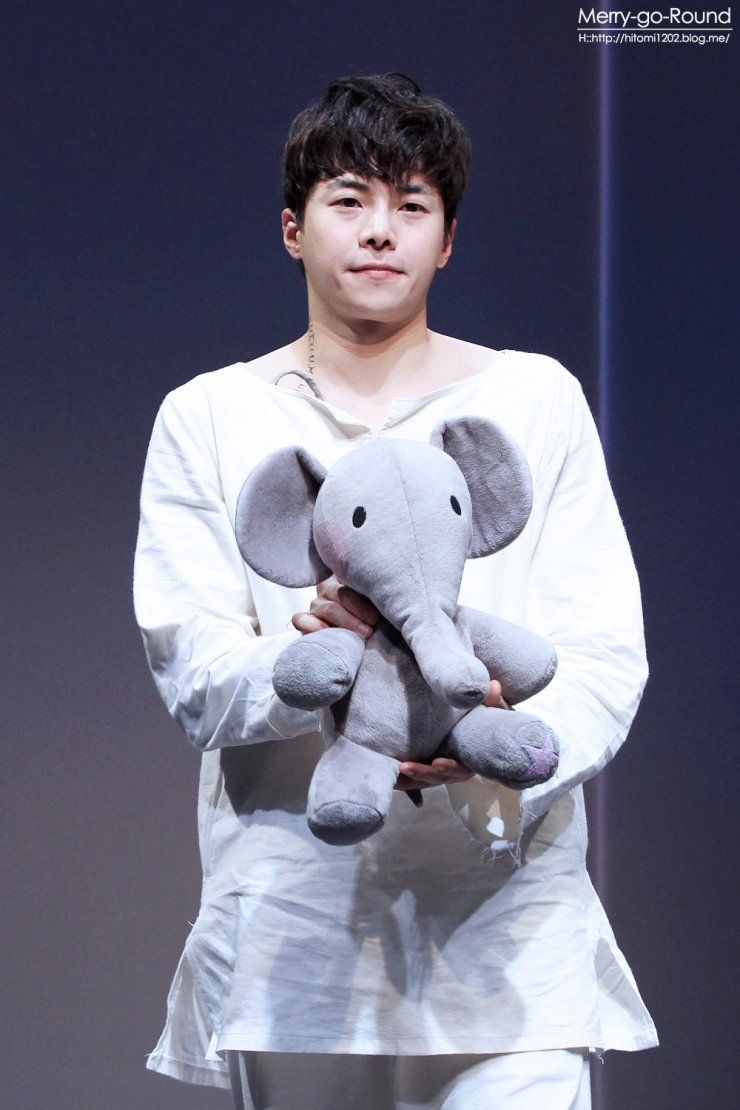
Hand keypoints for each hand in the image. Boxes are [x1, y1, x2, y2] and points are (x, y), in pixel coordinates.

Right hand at [292, 574, 379, 638]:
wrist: (356, 628)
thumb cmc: (371, 610)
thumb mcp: (372, 596)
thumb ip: (375, 591)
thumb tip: (391, 591)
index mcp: (343, 577)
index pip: (349, 578)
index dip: (364, 597)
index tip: (377, 613)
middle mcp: (327, 589)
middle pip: (340, 595)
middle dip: (359, 610)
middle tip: (373, 624)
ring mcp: (315, 605)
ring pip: (327, 608)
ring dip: (347, 622)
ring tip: (365, 633)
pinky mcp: (305, 621)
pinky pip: (299, 619)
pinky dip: (310, 625)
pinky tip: (324, 630)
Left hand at [396, 679, 511, 791]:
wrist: (478, 727)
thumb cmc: (485, 720)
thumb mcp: (491, 711)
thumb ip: (492, 701)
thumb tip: (494, 685)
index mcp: (470, 759)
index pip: (461, 768)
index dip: (450, 767)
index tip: (438, 762)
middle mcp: (455, 769)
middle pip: (438, 776)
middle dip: (423, 773)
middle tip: (406, 767)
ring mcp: (440, 770)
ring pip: (425, 778)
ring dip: (411, 775)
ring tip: (397, 768)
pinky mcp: (428, 767)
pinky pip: (415, 777)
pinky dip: (403, 777)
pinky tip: (389, 770)